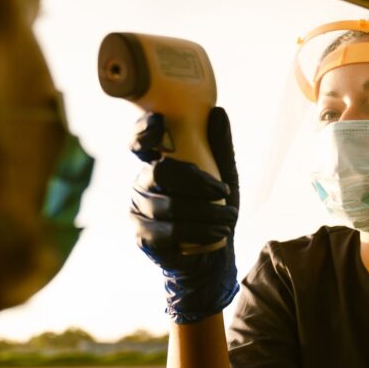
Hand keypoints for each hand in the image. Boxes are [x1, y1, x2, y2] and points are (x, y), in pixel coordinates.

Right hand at [129, 107, 239, 323]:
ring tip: (230, 219)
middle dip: (196, 182)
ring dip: (207, 213)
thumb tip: (218, 112)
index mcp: (155, 165)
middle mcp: (141, 184)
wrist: (212, 255)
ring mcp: (138, 211)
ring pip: (170, 206)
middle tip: (224, 192)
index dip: (142, 131)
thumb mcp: (223, 176)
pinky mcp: (144, 238)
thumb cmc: (214, 209)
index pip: (138, 143)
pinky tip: (218, 233)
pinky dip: (200, 231)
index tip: (159, 122)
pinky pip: (171, 232)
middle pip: (161, 174)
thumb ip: (219, 146)